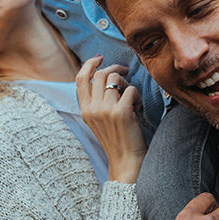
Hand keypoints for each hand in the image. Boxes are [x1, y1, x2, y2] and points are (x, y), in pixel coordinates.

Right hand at [76, 56, 145, 182]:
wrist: (126, 161)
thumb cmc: (117, 139)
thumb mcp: (99, 120)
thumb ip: (98, 101)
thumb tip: (106, 75)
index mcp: (85, 110)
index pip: (81, 78)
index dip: (90, 64)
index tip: (100, 57)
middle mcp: (92, 108)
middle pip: (101, 74)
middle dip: (116, 69)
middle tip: (126, 72)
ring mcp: (106, 110)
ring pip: (116, 79)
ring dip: (128, 85)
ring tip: (132, 99)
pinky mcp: (121, 112)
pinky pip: (131, 89)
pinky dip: (137, 96)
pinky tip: (137, 108)